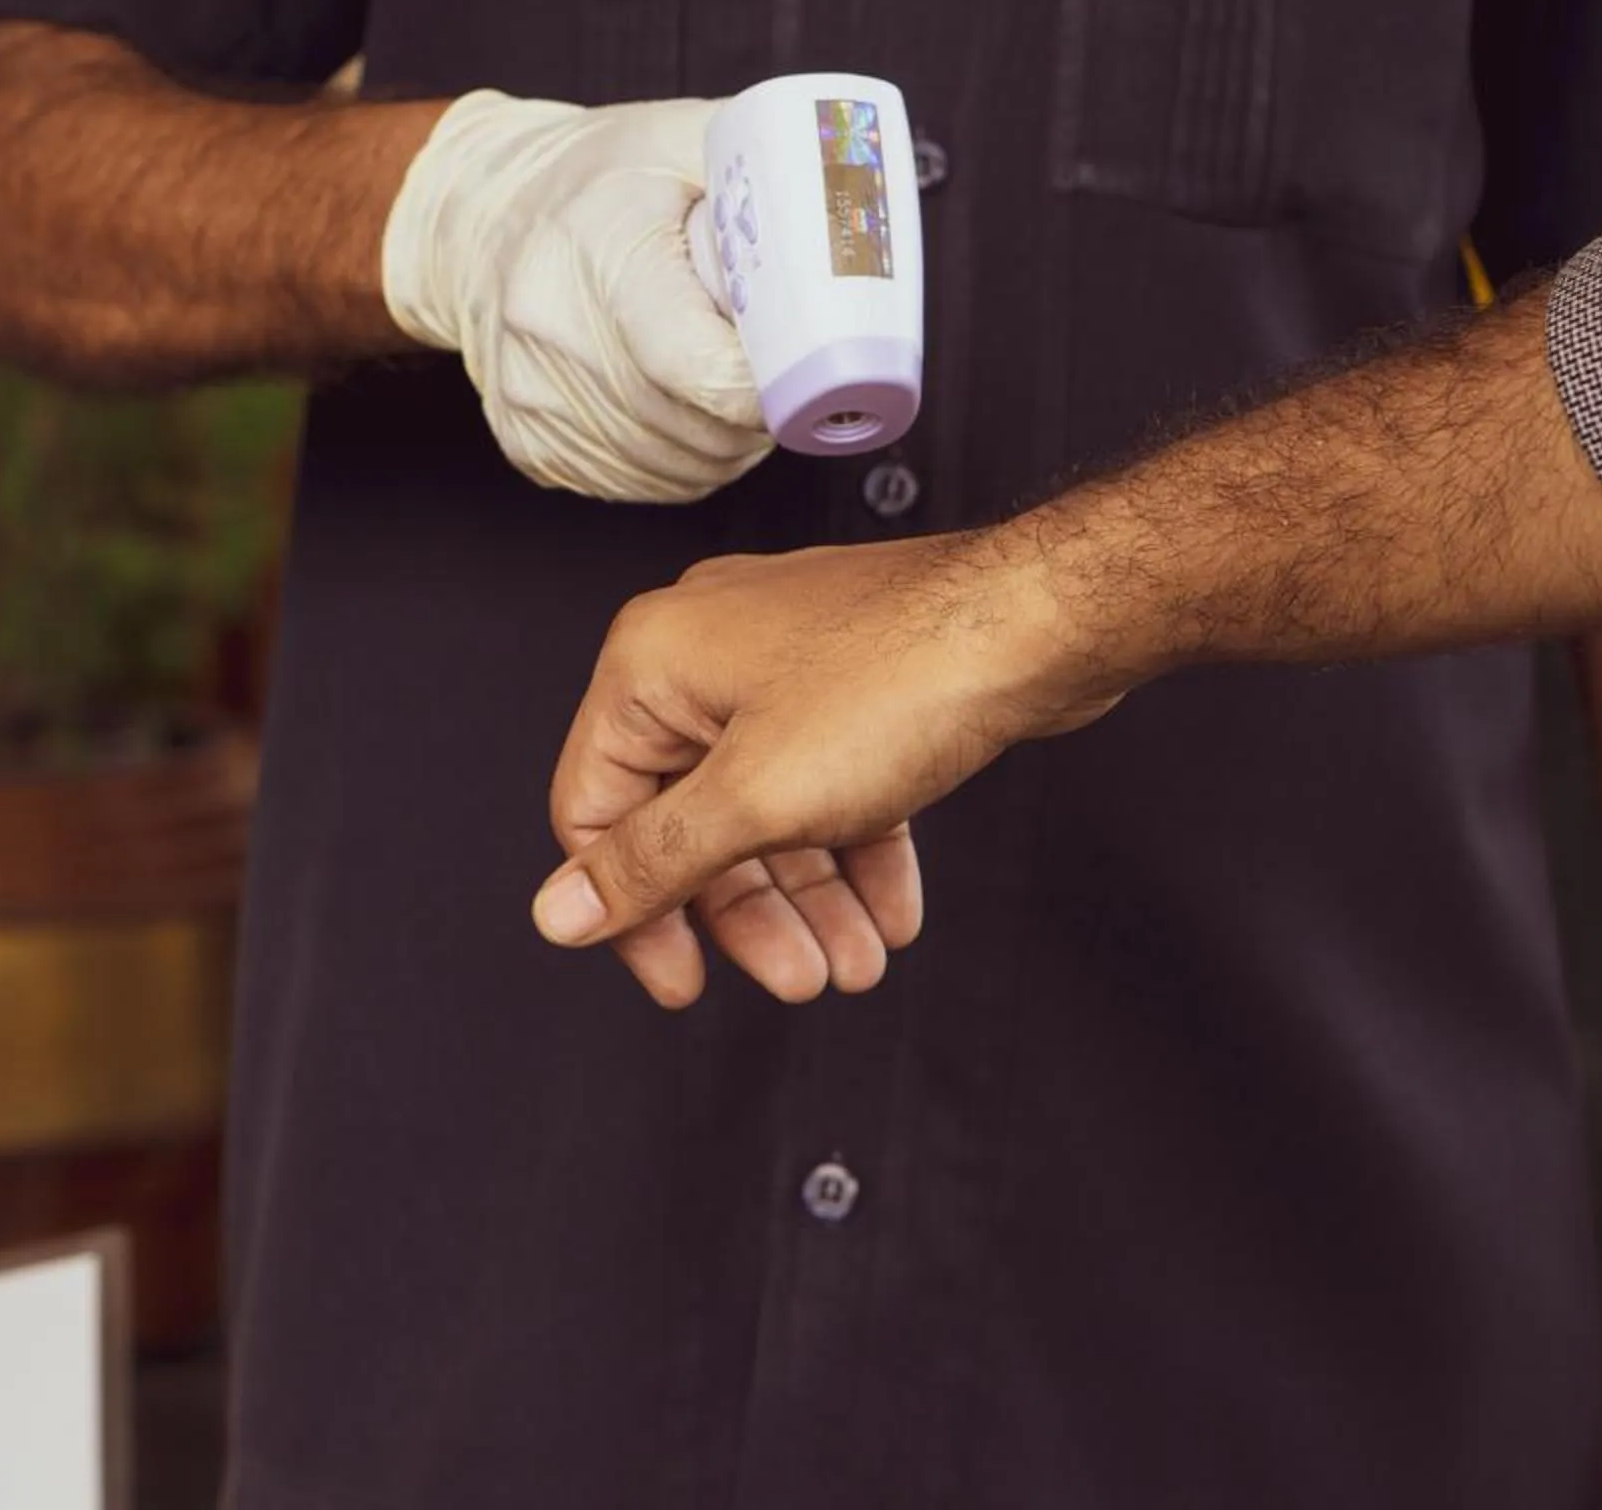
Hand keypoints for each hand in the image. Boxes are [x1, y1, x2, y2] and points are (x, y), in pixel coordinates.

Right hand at [384, 91, 770, 502]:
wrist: (479, 218)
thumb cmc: (597, 178)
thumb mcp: (684, 138)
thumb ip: (771, 169)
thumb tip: (862, 215)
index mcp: (603, 248)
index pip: (704, 367)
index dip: (773, 389)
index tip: (807, 375)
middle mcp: (553, 328)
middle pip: (698, 428)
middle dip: (760, 420)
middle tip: (784, 380)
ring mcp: (533, 395)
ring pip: (674, 470)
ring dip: (725, 449)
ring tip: (733, 393)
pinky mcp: (527, 442)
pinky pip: (632, 484)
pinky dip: (676, 466)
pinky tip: (681, 416)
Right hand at [535, 534, 1122, 1004]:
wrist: (1043, 620)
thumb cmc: (902, 678)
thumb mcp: (754, 799)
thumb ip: (651, 864)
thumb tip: (558, 914)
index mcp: (652, 664)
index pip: (597, 811)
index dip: (633, 909)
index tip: (682, 982)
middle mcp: (707, 655)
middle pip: (691, 818)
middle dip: (750, 912)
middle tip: (797, 979)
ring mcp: (785, 664)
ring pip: (769, 807)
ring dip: (811, 898)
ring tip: (857, 963)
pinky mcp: (854, 680)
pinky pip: (830, 781)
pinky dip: (856, 849)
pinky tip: (891, 913)